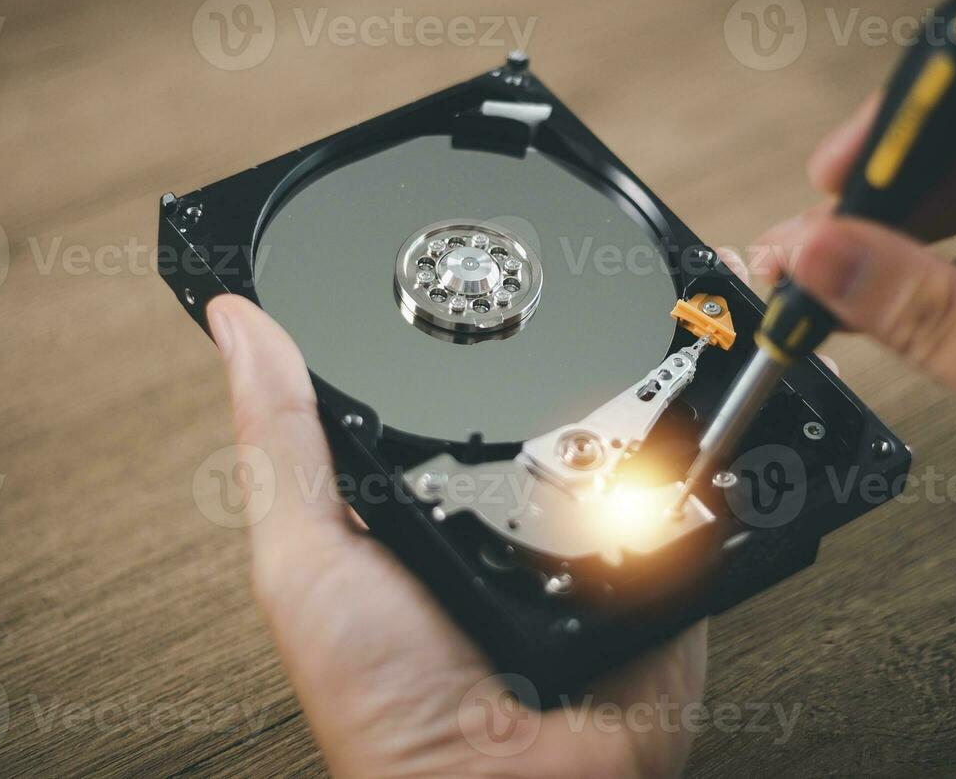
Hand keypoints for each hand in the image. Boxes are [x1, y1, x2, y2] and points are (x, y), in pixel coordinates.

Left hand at [205, 294, 706, 778]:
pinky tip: (718, 397)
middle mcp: (512, 516)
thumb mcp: (303, 555)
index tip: (479, 251)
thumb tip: (237, 322)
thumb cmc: (382, 705)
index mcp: (424, 502)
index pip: (448, 388)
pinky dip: (717, 456)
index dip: (464, 327)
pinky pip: (705, 503)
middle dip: (582, 339)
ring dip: (661, 381)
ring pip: (639, 437)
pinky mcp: (669, 579)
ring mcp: (596, 547)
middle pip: (554, 399)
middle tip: (594, 273)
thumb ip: (280, 438)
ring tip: (668, 308)